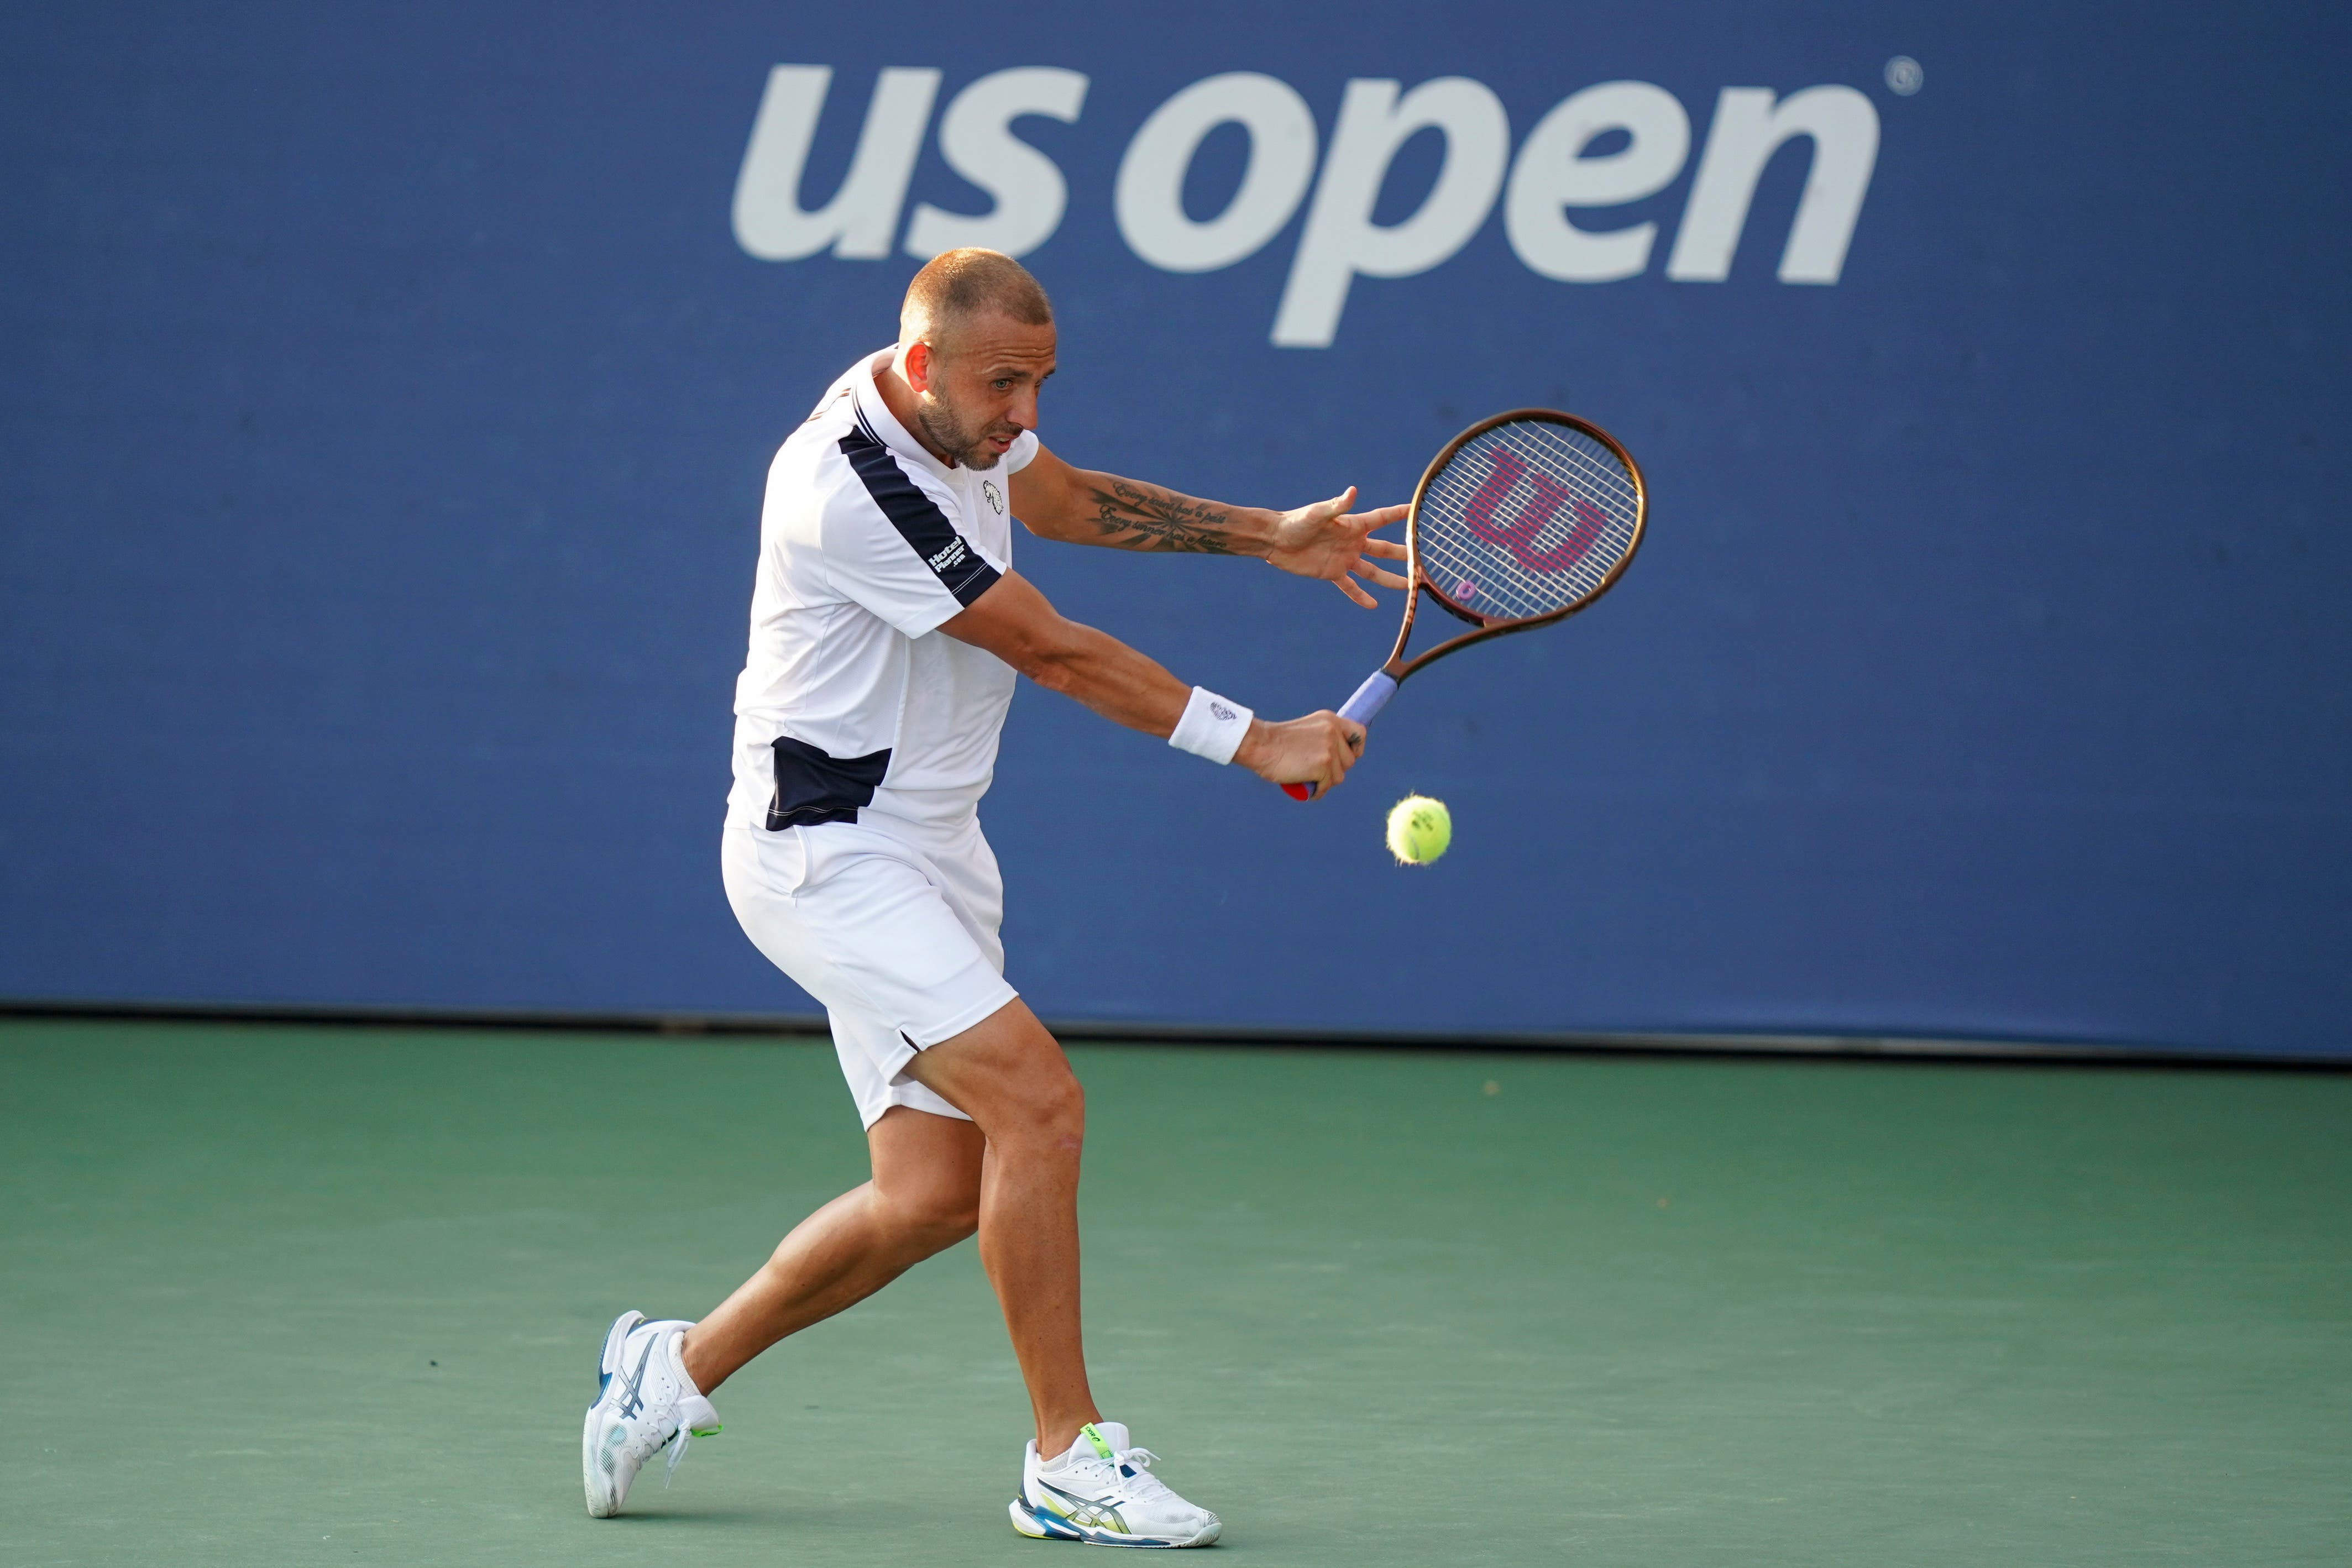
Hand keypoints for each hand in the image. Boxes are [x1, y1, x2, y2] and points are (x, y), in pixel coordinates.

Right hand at [1234, 711, 1364, 794]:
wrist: (1260, 745)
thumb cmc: (1276, 741)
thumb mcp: (1307, 730)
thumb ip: (1324, 737)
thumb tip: (1338, 756)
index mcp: (1330, 720)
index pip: (1359, 733)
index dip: (1356, 748)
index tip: (1346, 756)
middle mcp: (1333, 732)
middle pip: (1350, 761)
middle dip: (1335, 769)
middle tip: (1316, 771)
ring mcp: (1330, 749)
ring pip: (1339, 776)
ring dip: (1325, 782)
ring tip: (1308, 778)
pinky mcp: (1323, 766)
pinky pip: (1326, 787)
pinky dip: (1317, 791)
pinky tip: (1306, 788)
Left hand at [1264, 486, 1409, 607]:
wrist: (1276, 540)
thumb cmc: (1296, 522)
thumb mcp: (1317, 514)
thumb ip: (1336, 506)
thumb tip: (1352, 491)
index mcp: (1352, 525)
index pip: (1381, 518)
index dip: (1399, 514)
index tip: (1417, 510)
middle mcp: (1353, 542)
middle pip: (1384, 549)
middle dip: (1403, 555)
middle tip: (1422, 563)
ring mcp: (1344, 558)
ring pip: (1373, 571)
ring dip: (1389, 579)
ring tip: (1408, 587)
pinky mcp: (1332, 572)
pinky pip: (1350, 587)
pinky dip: (1360, 596)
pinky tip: (1373, 605)